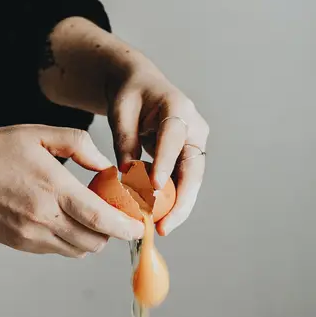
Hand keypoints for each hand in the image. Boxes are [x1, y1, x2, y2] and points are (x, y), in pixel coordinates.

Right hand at [0, 124, 143, 256]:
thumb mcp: (37, 135)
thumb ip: (78, 145)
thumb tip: (106, 166)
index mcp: (53, 189)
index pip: (102, 219)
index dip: (127, 227)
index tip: (141, 226)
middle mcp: (44, 218)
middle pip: (95, 241)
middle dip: (112, 233)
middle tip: (117, 216)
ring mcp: (31, 236)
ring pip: (79, 250)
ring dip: (93, 238)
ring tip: (91, 217)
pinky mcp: (21, 245)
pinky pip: (58, 251)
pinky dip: (71, 240)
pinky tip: (66, 220)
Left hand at [107, 63, 208, 235]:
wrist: (142, 86)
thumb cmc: (130, 95)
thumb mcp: (121, 112)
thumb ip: (126, 142)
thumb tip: (128, 180)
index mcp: (178, 108)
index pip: (174, 138)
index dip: (165, 163)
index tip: (154, 188)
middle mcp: (194, 128)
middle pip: (193, 169)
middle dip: (181, 201)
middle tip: (164, 225)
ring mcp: (194, 145)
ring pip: (191, 182)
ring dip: (178, 208)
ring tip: (161, 229)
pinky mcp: (188, 159)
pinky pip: (183, 184)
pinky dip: (172, 202)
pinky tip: (160, 220)